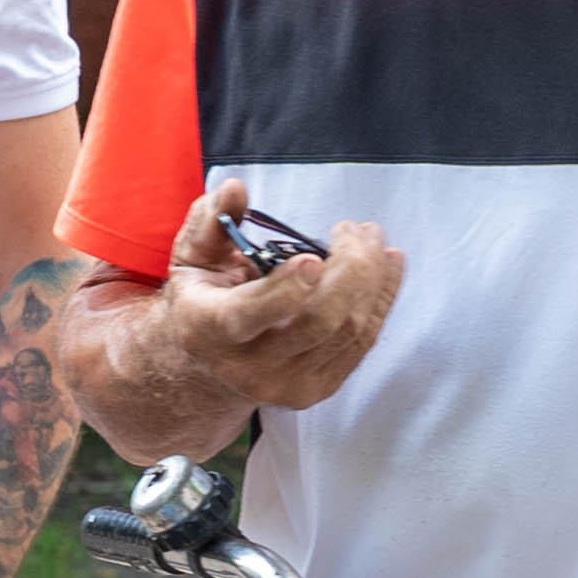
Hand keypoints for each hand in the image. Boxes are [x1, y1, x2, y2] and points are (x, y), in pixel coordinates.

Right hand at [158, 178, 397, 411]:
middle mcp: (248, 368)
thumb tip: (235, 189)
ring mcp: (288, 385)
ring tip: (370, 238)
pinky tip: (386, 264)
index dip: (284, 291)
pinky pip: (363, 342)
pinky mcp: (319, 387)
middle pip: (316, 324)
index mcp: (207, 329)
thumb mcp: (191, 256)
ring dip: (372, 278)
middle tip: (355, 228)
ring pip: (348, 331)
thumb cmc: (203, 297)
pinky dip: (381, 299)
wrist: (212, 362)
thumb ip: (209, 220)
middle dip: (349, 271)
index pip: (247, 316)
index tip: (313, 257)